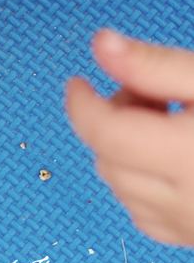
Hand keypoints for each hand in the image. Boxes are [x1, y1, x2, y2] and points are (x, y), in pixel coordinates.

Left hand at [66, 28, 193, 245]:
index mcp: (187, 157)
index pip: (103, 134)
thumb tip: (102, 45)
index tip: (79, 80)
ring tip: (167, 116)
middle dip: (112, 118)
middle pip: (108, 160)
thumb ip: (155, 64)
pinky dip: (142, 185)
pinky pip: (150, 218)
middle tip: (149, 89)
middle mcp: (188, 202)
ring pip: (124, 191)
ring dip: (125, 151)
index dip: (81, 103)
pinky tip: (170, 156)